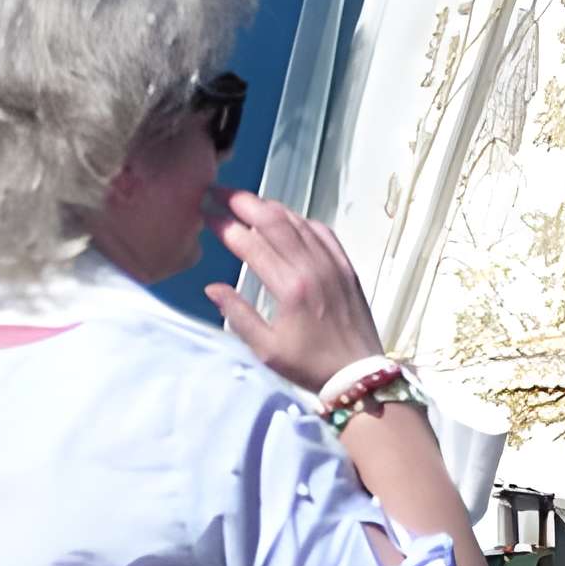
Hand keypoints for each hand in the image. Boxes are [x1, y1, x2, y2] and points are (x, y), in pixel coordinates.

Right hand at [206, 190, 383, 396]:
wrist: (358, 372)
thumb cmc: (308, 365)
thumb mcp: (266, 350)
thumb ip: (238, 315)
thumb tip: (212, 288)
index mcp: (289, 287)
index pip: (251, 244)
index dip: (225, 225)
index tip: (206, 214)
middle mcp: (311, 265)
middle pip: (273, 221)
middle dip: (243, 202)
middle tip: (220, 192)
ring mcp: (331, 261)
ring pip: (296, 220)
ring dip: (268, 207)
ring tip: (245, 202)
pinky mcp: (345, 263)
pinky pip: (320, 230)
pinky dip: (298, 219)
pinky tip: (285, 219)